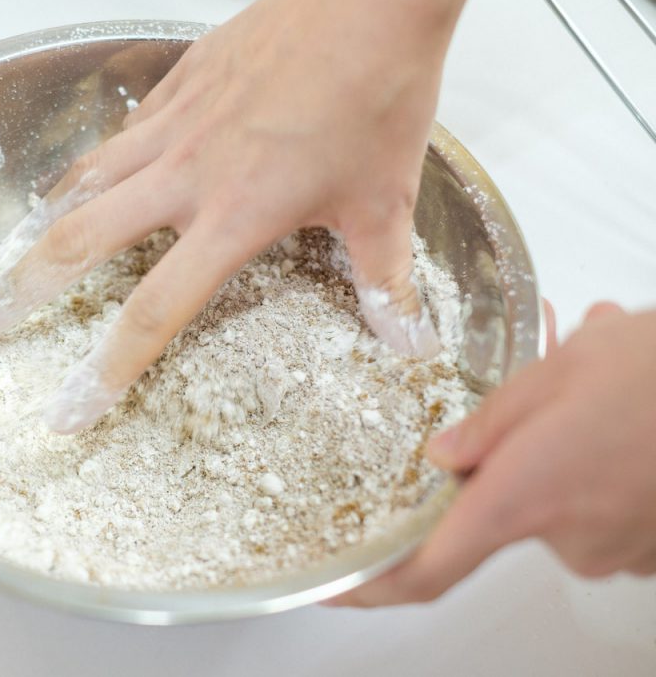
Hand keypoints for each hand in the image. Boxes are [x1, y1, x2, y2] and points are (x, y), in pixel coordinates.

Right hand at [0, 0, 466, 432]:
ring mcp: (175, 123)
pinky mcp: (178, 81)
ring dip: (40, 223)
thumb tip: (409, 346)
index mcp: (234, 216)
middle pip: (80, 243)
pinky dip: (92, 164)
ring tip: (10, 253)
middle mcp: (187, 174)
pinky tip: (84, 178)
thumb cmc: (378, 93)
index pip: (153, 311)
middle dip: (23, 290)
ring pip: (83, 180)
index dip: (106, 370)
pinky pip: (118, 132)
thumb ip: (385, 282)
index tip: (69, 409)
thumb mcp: (386, 202)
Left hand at [328, 302, 655, 606]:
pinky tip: (616, 425)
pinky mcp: (649, 546)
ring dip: (558, 459)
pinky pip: (599, 514)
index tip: (336, 588)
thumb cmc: (655, 371)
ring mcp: (614, 550)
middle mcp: (565, 538)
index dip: (375, 587)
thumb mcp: (551, 373)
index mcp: (521, 497)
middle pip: (499, 516)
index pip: (428, 569)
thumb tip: (442, 457)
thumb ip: (485, 425)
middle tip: (532, 406)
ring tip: (587, 397)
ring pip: (555, 508)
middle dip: (506, 466)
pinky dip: (596, 474)